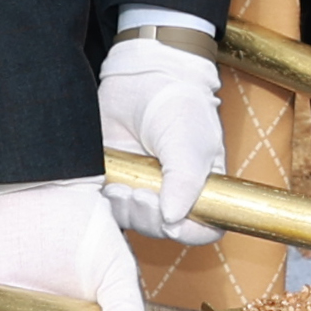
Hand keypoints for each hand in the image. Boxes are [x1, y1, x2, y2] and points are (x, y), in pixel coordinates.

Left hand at [98, 24, 228, 244]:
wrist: (140, 78)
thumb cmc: (178, 105)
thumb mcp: (189, 140)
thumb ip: (185, 180)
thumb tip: (173, 219)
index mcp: (202, 187)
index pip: (205, 227)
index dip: (191, 232)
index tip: (173, 222)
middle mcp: (173, 194)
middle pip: (164, 229)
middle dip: (150, 219)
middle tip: (140, 194)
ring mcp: (141, 189)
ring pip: (134, 221)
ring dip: (126, 209)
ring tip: (121, 185)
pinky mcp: (113, 183)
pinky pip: (107, 207)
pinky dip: (105, 202)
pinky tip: (107, 183)